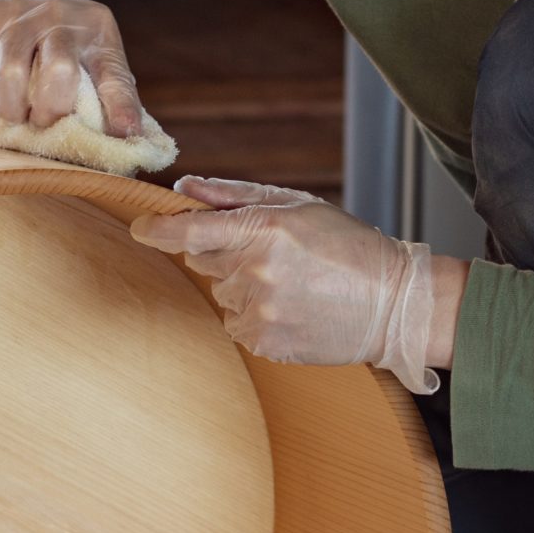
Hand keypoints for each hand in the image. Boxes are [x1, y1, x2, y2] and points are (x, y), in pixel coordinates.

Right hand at [0, 0, 144, 136]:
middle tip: (42, 122)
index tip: (125, 132)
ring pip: (12, 75)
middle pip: (59, 72)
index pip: (113, 74)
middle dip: (49, 111)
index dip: (120, 106)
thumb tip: (129, 135)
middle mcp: (61, 15)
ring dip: (12, 109)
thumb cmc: (64, 37)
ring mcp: (19, 13)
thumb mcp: (95, 53)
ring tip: (15, 114)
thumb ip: (111, 90)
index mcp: (97, 28)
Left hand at [130, 177, 438, 393]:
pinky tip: (292, 308)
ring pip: (222, 294)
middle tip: (272, 254)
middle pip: (204, 260)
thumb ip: (235, 196)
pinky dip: (255, 316)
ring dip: (243, 287)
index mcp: (264, 230)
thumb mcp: (297, 205)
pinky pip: (237, 324)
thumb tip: (184, 190)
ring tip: (291, 284)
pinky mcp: (265, 342)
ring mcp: (260, 312)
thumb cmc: (348, 246)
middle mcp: (256, 273)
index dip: (157, 230)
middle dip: (226, 253)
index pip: (189, 231)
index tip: (141, 228)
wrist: (391, 303)